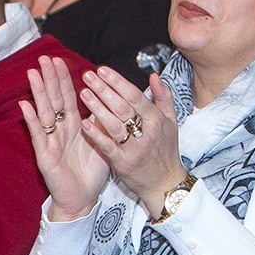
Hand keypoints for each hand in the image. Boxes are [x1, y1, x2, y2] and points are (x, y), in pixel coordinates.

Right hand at [16, 55, 109, 219]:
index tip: (59, 59)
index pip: (68, 96)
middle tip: (43, 58)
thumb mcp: (103, 142)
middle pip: (54, 99)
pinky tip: (24, 105)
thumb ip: (102, 122)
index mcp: (74, 125)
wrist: (83, 199)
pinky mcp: (44, 155)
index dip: (63, 78)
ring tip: (32, 73)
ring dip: (37, 92)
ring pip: (44, 112)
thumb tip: (109, 98)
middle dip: (49, 78)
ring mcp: (50, 140)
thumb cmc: (91, 172)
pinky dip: (31, 120)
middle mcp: (60, 129)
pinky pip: (37, 134)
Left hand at [74, 67, 183, 216]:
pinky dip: (96, 135)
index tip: (102, 70)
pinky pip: (108, 147)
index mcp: (157, 120)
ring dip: (97, 108)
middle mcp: (147, 133)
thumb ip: (163, 97)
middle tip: (88, 76)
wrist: (165, 184)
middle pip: (122, 107)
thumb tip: (153, 75)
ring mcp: (134, 149)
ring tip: (83, 93)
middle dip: (104, 90)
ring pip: (114, 125)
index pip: (135, 96)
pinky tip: (84, 123)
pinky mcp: (123, 164)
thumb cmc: (166, 150)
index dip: (117, 82)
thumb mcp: (171, 122)